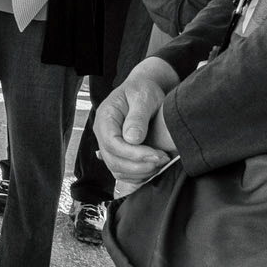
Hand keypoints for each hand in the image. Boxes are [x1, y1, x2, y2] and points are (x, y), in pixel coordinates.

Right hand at [93, 57, 179, 184]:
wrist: (143, 90)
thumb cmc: (143, 90)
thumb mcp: (143, 97)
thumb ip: (138, 117)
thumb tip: (132, 139)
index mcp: (105, 117)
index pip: (112, 143)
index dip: (134, 154)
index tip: (157, 155)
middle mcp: (102, 133)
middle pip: (113, 160)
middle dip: (140, 166)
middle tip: (163, 159)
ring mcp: (107, 145)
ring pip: (117, 170)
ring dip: (140, 173)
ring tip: (161, 162)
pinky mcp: (116, 153)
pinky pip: (122, 173)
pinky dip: (137, 176)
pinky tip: (153, 168)